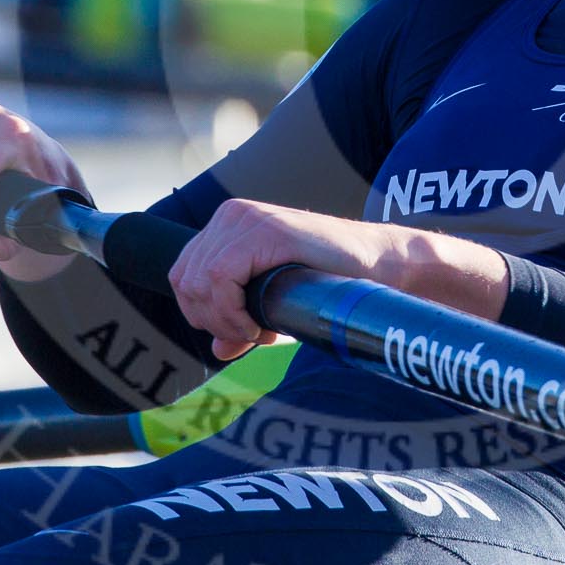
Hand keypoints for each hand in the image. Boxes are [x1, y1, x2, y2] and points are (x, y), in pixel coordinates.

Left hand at [167, 200, 508, 360]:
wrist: (381, 268)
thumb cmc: (332, 285)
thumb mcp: (276, 304)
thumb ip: (242, 321)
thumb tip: (217, 349)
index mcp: (228, 226)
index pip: (183, 276)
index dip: (204, 314)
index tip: (241, 331)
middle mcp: (231, 216)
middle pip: (185, 281)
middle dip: (212, 319)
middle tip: (252, 334)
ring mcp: (246, 219)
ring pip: (198, 282)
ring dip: (224, 319)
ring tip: (260, 330)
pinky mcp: (265, 231)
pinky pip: (220, 279)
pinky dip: (232, 312)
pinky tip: (259, 326)